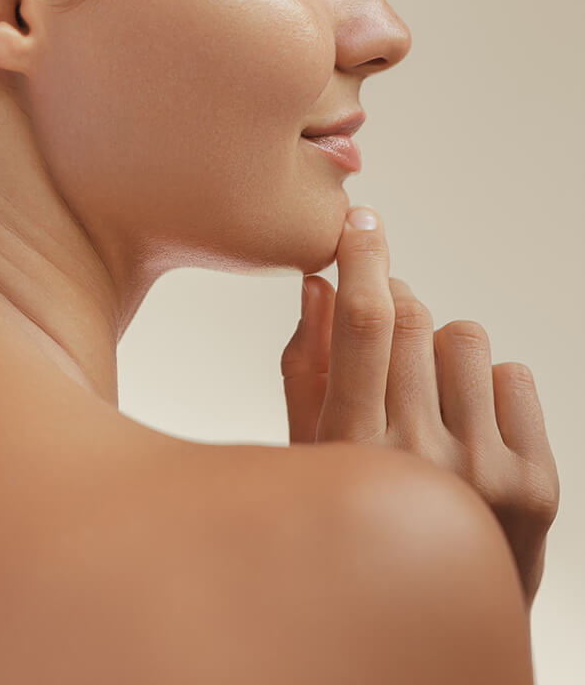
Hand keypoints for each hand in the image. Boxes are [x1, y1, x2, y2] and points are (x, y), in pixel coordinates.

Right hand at [279, 205, 559, 610]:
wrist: (432, 623)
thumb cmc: (351, 524)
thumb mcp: (308, 452)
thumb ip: (306, 366)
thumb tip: (319, 284)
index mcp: (351, 451)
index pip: (364, 327)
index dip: (363, 260)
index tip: (362, 221)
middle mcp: (421, 461)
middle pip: (413, 319)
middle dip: (392, 304)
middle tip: (382, 330)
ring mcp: (487, 475)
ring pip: (465, 337)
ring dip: (439, 350)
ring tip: (427, 400)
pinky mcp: (537, 485)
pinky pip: (515, 373)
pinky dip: (487, 386)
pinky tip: (466, 426)